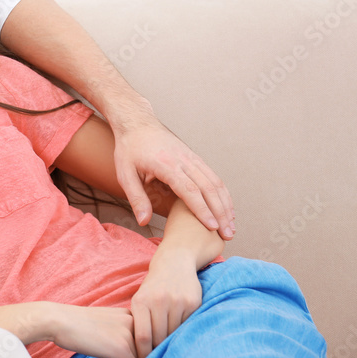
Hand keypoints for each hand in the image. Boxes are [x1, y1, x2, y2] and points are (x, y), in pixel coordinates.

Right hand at [45, 303, 138, 357]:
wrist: (57, 320)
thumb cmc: (74, 323)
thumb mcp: (105, 322)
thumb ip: (120, 332)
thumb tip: (128, 353)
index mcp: (131, 313)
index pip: (146, 340)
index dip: (140, 357)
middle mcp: (135, 321)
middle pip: (147, 352)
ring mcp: (130, 335)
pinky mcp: (122, 349)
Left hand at [113, 119, 234, 239]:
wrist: (138, 122)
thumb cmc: (129, 148)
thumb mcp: (125, 173)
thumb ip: (136, 198)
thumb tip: (144, 222)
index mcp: (166, 165)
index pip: (190, 190)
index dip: (202, 210)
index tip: (212, 227)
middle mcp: (184, 160)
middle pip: (209, 188)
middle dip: (220, 213)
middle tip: (228, 234)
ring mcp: (192, 158)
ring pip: (215, 182)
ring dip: (226, 205)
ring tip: (231, 226)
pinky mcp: (195, 158)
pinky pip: (213, 177)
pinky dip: (222, 194)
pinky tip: (226, 208)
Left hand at [129, 253, 202, 357]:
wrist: (174, 263)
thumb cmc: (153, 287)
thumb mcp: (140, 299)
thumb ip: (139, 321)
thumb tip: (137, 351)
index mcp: (141, 301)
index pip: (143, 336)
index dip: (143, 354)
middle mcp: (159, 301)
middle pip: (159, 337)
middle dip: (157, 351)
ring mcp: (177, 301)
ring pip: (174, 333)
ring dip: (171, 343)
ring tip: (168, 350)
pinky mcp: (192, 303)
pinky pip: (187, 325)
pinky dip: (183, 333)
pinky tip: (181, 336)